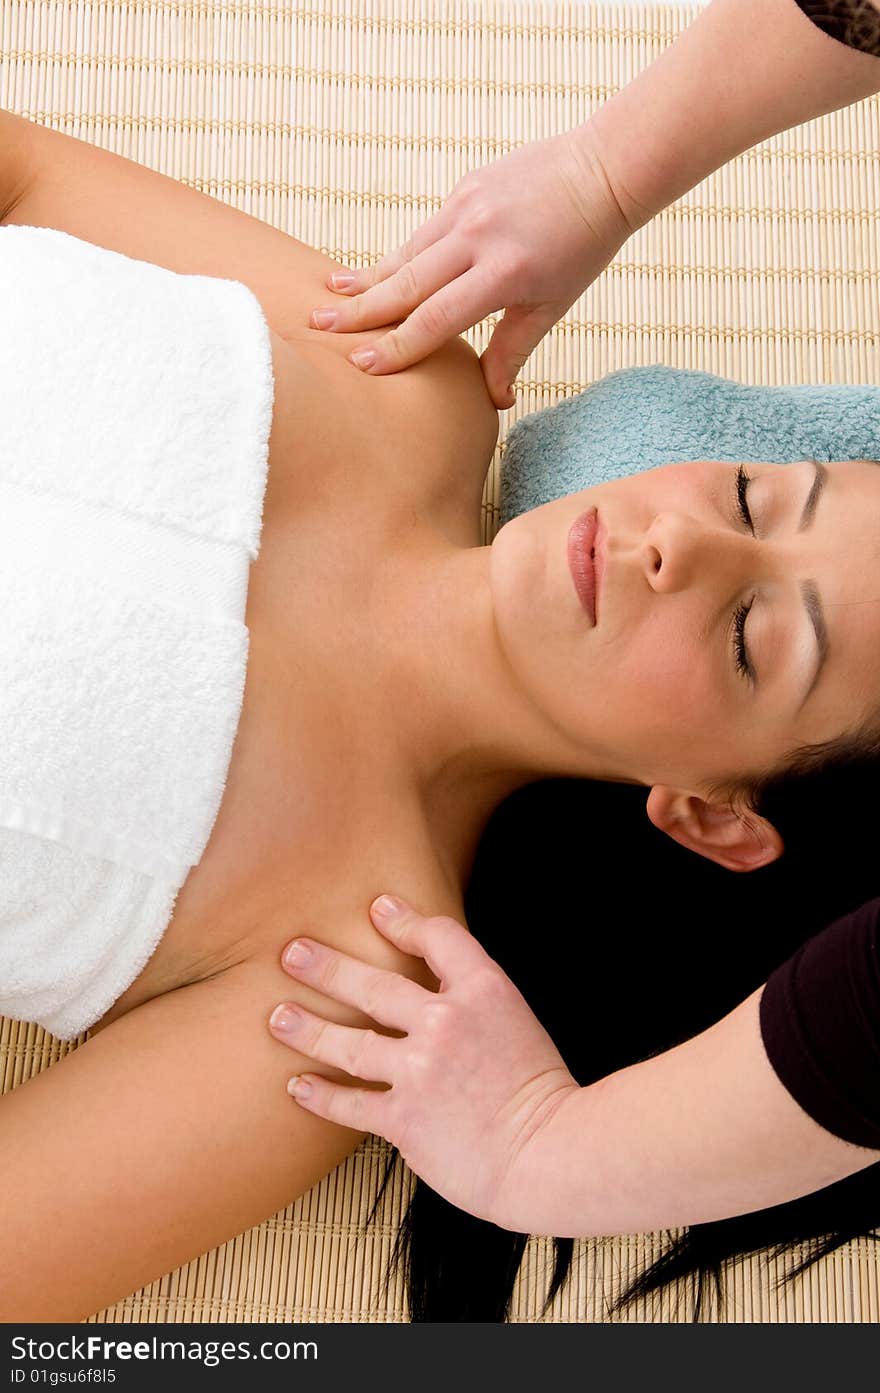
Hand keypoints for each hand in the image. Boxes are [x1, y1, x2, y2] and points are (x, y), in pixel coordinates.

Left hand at [268, 895, 579, 1228]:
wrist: (551, 1156)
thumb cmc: (542, 1093)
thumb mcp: (517, 1022)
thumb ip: (474, 1002)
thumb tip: (432, 993)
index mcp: (484, 991)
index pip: (438, 938)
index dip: (404, 921)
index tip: (378, 909)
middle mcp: (446, 1021)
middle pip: (373, 985)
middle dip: (326, 966)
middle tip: (291, 952)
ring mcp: (420, 1070)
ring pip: (348, 1043)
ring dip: (307, 1028)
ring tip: (277, 1017)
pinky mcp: (404, 1119)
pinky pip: (350, 1103)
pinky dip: (320, 1095)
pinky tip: (297, 1085)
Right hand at [310, 128, 633, 410]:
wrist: (603, 171)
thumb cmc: (582, 247)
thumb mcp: (552, 307)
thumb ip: (513, 350)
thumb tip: (494, 400)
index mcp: (503, 274)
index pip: (435, 319)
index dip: (397, 346)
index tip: (362, 364)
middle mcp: (477, 238)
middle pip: (405, 284)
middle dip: (360, 310)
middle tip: (317, 328)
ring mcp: (467, 207)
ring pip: (407, 253)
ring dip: (367, 278)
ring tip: (330, 295)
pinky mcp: (464, 188)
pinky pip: (424, 232)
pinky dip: (399, 256)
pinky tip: (372, 270)